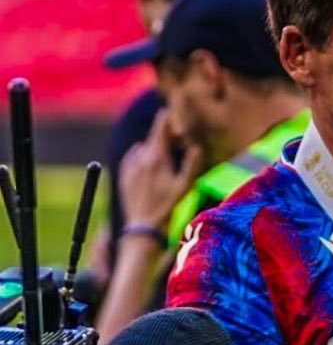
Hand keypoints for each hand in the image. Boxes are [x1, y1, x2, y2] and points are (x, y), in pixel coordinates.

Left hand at [119, 109, 202, 229]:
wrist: (143, 226)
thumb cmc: (168, 206)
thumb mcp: (185, 185)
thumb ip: (192, 163)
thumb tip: (197, 145)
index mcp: (157, 155)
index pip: (161, 124)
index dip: (170, 119)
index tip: (179, 122)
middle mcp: (140, 155)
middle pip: (153, 135)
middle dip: (166, 136)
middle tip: (178, 144)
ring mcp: (130, 164)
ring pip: (144, 146)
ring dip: (154, 148)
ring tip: (165, 162)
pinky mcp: (124, 173)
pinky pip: (133, 157)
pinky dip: (142, 157)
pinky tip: (151, 170)